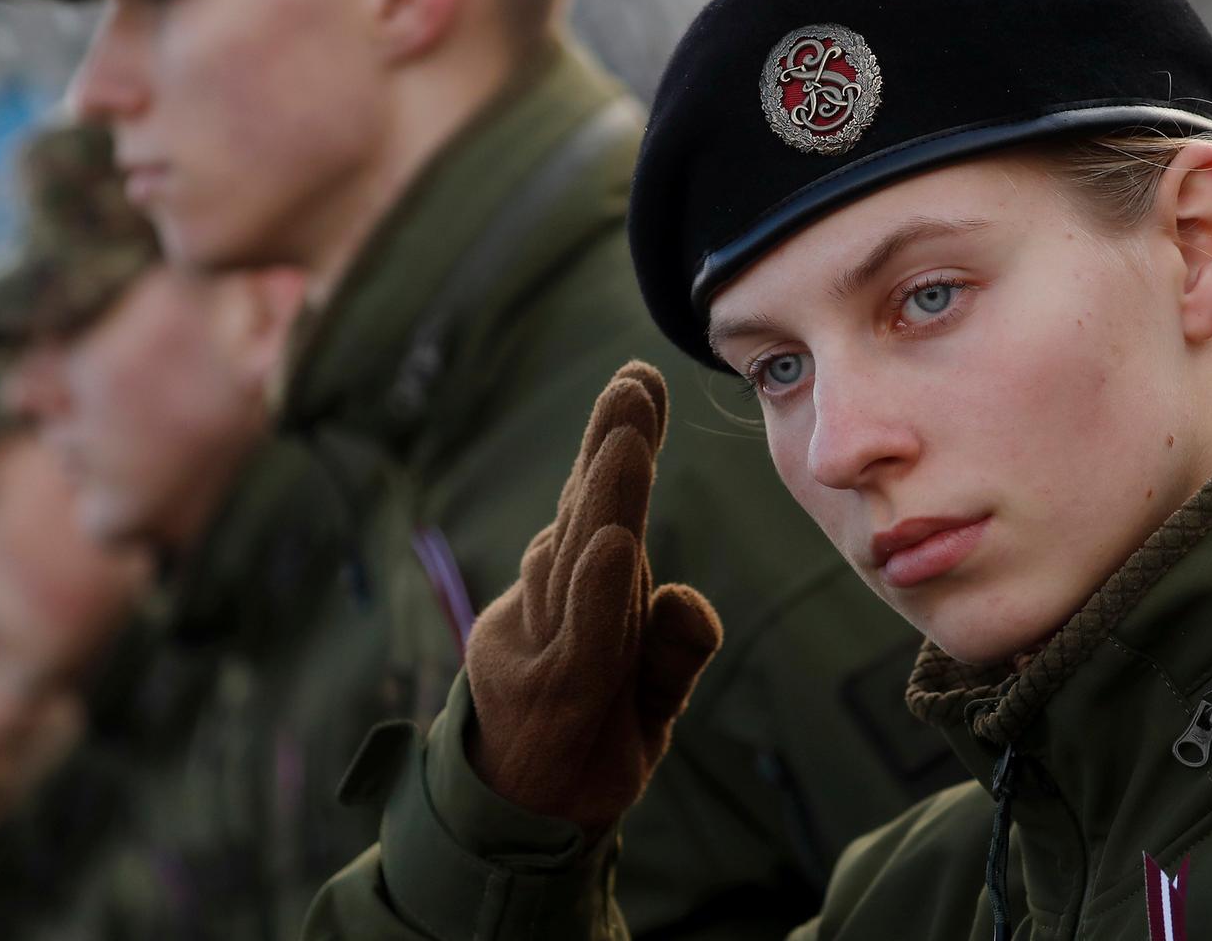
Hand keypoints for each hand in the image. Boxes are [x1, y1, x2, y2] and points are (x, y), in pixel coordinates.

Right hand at [465, 361, 722, 831]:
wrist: (522, 832)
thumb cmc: (585, 748)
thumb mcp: (650, 697)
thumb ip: (674, 647)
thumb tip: (689, 595)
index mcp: (575, 595)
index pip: (599, 508)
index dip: (619, 443)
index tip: (643, 379)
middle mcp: (549, 609)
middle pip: (586, 515)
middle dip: (612, 442)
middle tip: (637, 377)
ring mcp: (539, 649)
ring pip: (577, 561)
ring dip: (605, 496)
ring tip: (630, 435)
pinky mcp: (547, 697)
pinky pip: (580, 637)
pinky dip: (597, 590)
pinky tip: (615, 543)